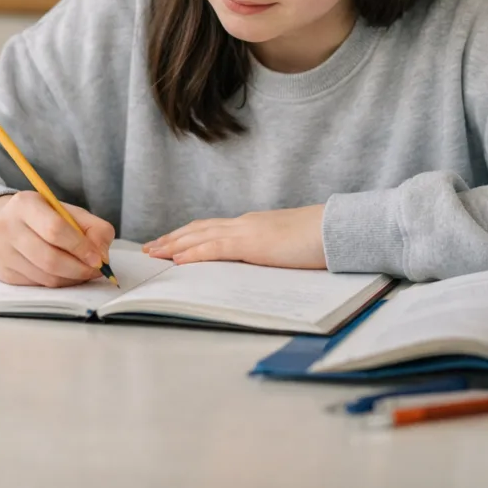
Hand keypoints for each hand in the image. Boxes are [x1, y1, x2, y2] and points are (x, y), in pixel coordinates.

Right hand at [0, 192, 115, 287]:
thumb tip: (103, 256)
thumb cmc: (42, 218)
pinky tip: (66, 275)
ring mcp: (1, 252)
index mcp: (25, 204)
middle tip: (96, 271)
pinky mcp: (3, 272)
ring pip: (45, 276)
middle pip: (49, 258)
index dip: (80, 247)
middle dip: (79, 269)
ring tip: (84, 273)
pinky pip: (38, 285)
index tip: (99, 259)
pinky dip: (58, 283)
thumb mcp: (68, 212)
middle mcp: (7, 227)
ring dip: (71, 279)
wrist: (3, 225)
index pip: (55, 229)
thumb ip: (94, 228)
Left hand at [141, 205, 326, 268]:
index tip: (170, 242)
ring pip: (200, 236)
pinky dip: (193, 253)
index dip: (188, 235)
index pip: (212, 228)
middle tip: (149, 247)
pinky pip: (215, 249)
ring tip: (153, 253)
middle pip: (199, 229)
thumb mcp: (289, 246)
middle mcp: (245, 224)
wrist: (338, 229)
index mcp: (253, 225)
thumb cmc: (321, 240)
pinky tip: (177, 259)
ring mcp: (247, 232)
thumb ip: (272, 251)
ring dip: (173, 244)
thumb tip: (264, 263)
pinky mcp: (252, 245)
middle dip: (172, 238)